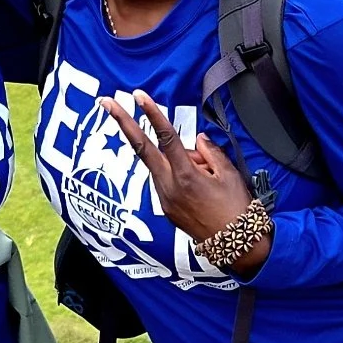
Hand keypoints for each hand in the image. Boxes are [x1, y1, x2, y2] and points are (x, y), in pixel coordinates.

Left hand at [99, 88, 270, 272]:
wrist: (237, 246)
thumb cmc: (237, 210)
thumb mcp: (229, 174)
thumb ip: (210, 152)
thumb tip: (197, 139)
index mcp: (186, 175)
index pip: (166, 137)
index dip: (152, 114)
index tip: (139, 96)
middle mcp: (169, 187)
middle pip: (142, 148)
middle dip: (123, 123)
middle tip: (106, 102)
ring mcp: (164, 199)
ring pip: (161, 166)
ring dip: (177, 160)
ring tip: (210, 175)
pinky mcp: (166, 209)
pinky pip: (168, 181)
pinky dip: (179, 175)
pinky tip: (203, 187)